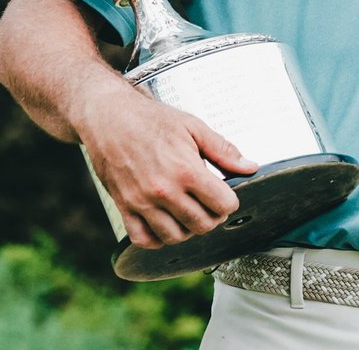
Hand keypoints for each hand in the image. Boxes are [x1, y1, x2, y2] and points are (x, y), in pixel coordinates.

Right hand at [77, 74, 257, 249]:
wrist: (109, 117)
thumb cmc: (151, 119)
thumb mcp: (193, 126)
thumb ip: (222, 150)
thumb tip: (249, 167)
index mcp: (186, 170)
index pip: (223, 205)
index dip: (229, 200)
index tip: (225, 193)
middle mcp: (164, 191)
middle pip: (202, 225)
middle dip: (212, 215)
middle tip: (208, 201)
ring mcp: (142, 203)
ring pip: (176, 237)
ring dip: (187, 228)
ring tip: (188, 210)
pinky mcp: (124, 208)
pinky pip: (144, 240)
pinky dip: (157, 238)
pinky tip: (165, 222)